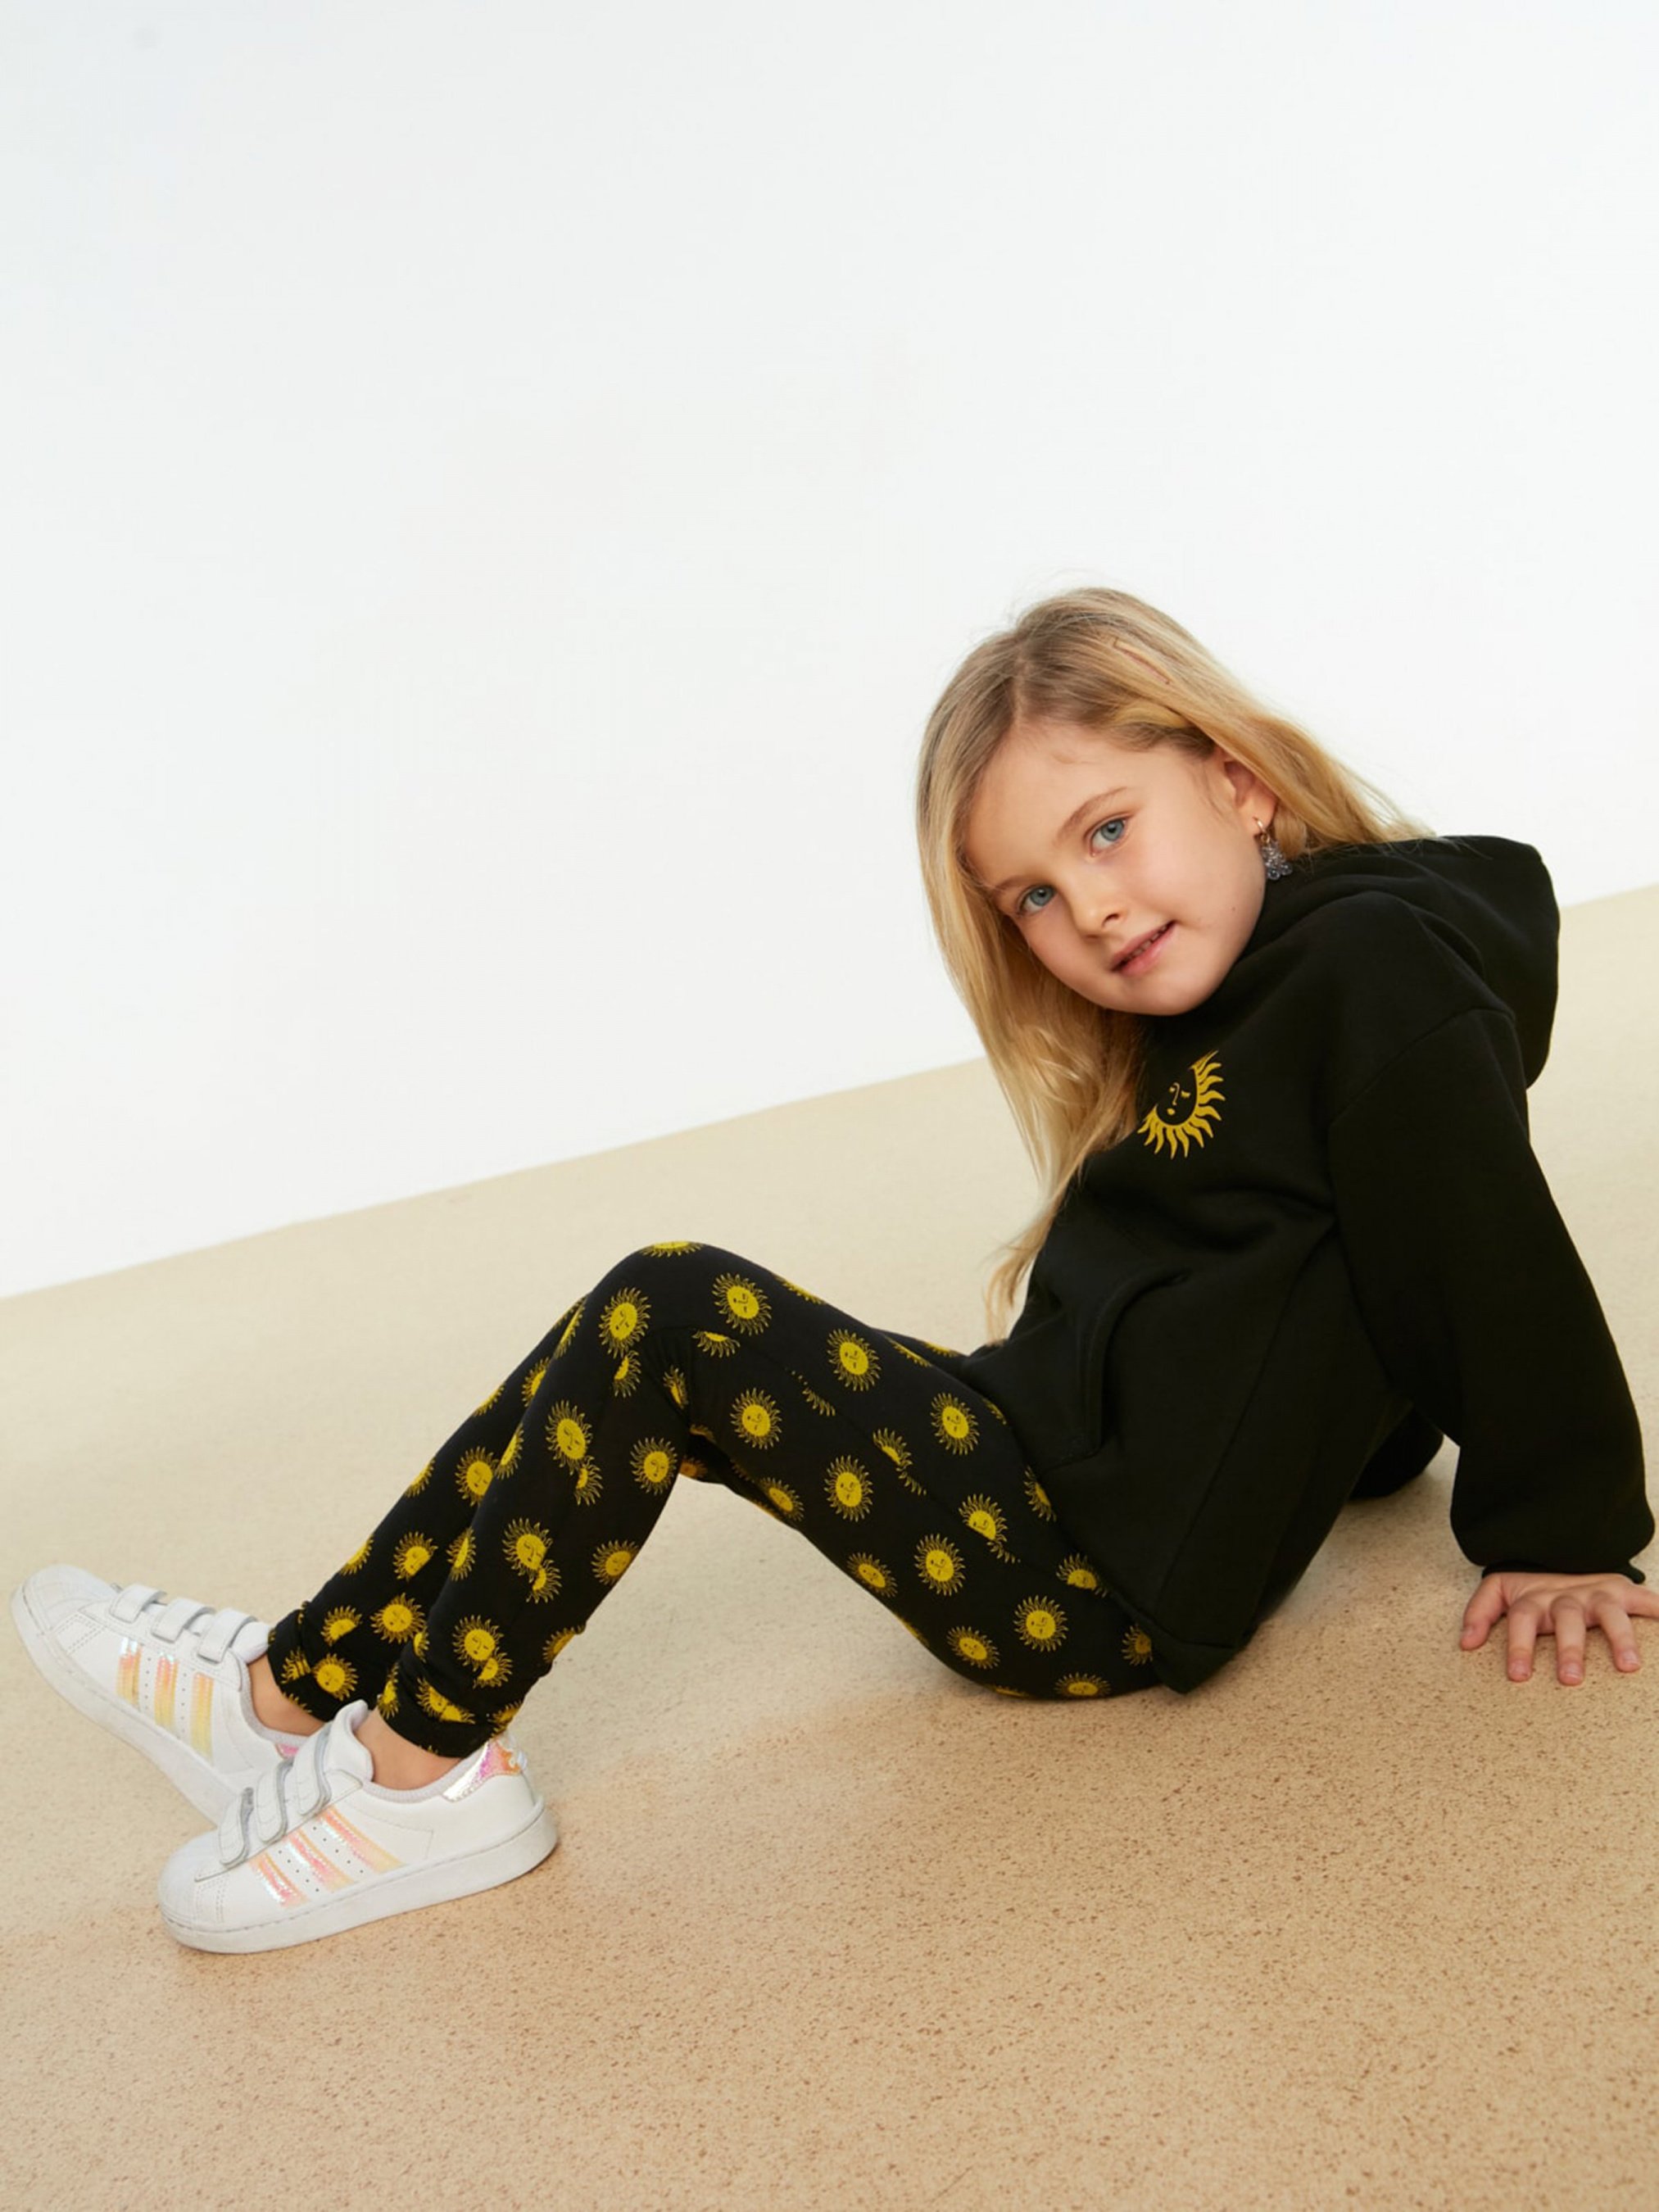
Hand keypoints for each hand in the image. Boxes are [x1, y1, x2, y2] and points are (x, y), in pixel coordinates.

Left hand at [1460, 1570, 1657, 1684]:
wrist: (1565, 1553)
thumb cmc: (1533, 1587)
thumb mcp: (1501, 1590)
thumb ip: (1480, 1612)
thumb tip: (1465, 1643)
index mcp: (1535, 1599)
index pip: (1522, 1619)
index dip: (1518, 1645)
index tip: (1518, 1676)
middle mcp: (1566, 1597)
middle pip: (1566, 1619)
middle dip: (1569, 1649)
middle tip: (1571, 1679)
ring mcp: (1597, 1594)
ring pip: (1609, 1614)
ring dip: (1620, 1638)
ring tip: (1628, 1666)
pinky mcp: (1624, 1592)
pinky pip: (1646, 1601)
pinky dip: (1658, 1610)